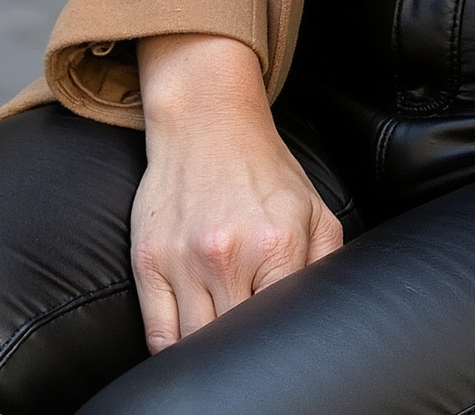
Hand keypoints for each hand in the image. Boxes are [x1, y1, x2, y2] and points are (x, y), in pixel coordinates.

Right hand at [128, 33, 344, 350]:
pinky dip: (173, 351)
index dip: (280, 344)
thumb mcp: (314, 211)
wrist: (207, 123)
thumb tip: (324, 316)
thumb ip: (326, 266)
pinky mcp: (148, 262)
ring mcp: (182, 261)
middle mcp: (227, 256)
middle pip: (234, 342)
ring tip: (223, 345)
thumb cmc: (263, 171)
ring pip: (194, 345)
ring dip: (209, 351)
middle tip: (253, 347)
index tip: (278, 346)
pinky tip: (190, 343)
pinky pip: (157, 335)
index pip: (278, 326)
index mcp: (276, 246)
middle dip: (245, 349)